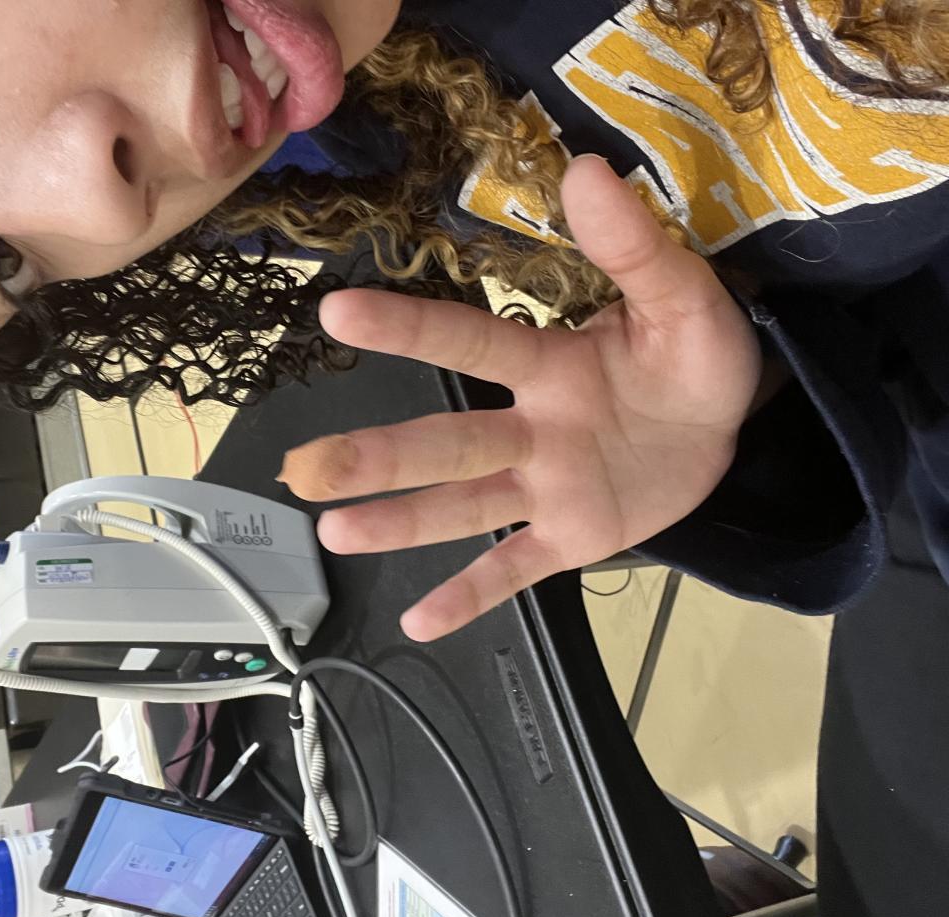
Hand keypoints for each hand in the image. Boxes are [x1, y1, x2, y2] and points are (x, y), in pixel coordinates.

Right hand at [278, 155, 761, 641]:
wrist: (731, 426)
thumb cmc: (695, 354)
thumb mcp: (682, 296)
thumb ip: (632, 245)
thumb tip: (583, 171)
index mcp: (551, 367)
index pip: (471, 345)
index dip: (408, 331)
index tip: (337, 312)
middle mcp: (531, 430)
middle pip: (446, 444)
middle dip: (379, 456)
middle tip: (308, 468)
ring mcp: (546, 488)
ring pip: (463, 506)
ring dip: (401, 522)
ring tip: (334, 531)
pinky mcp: (571, 537)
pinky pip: (516, 567)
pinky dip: (471, 595)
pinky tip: (419, 621)